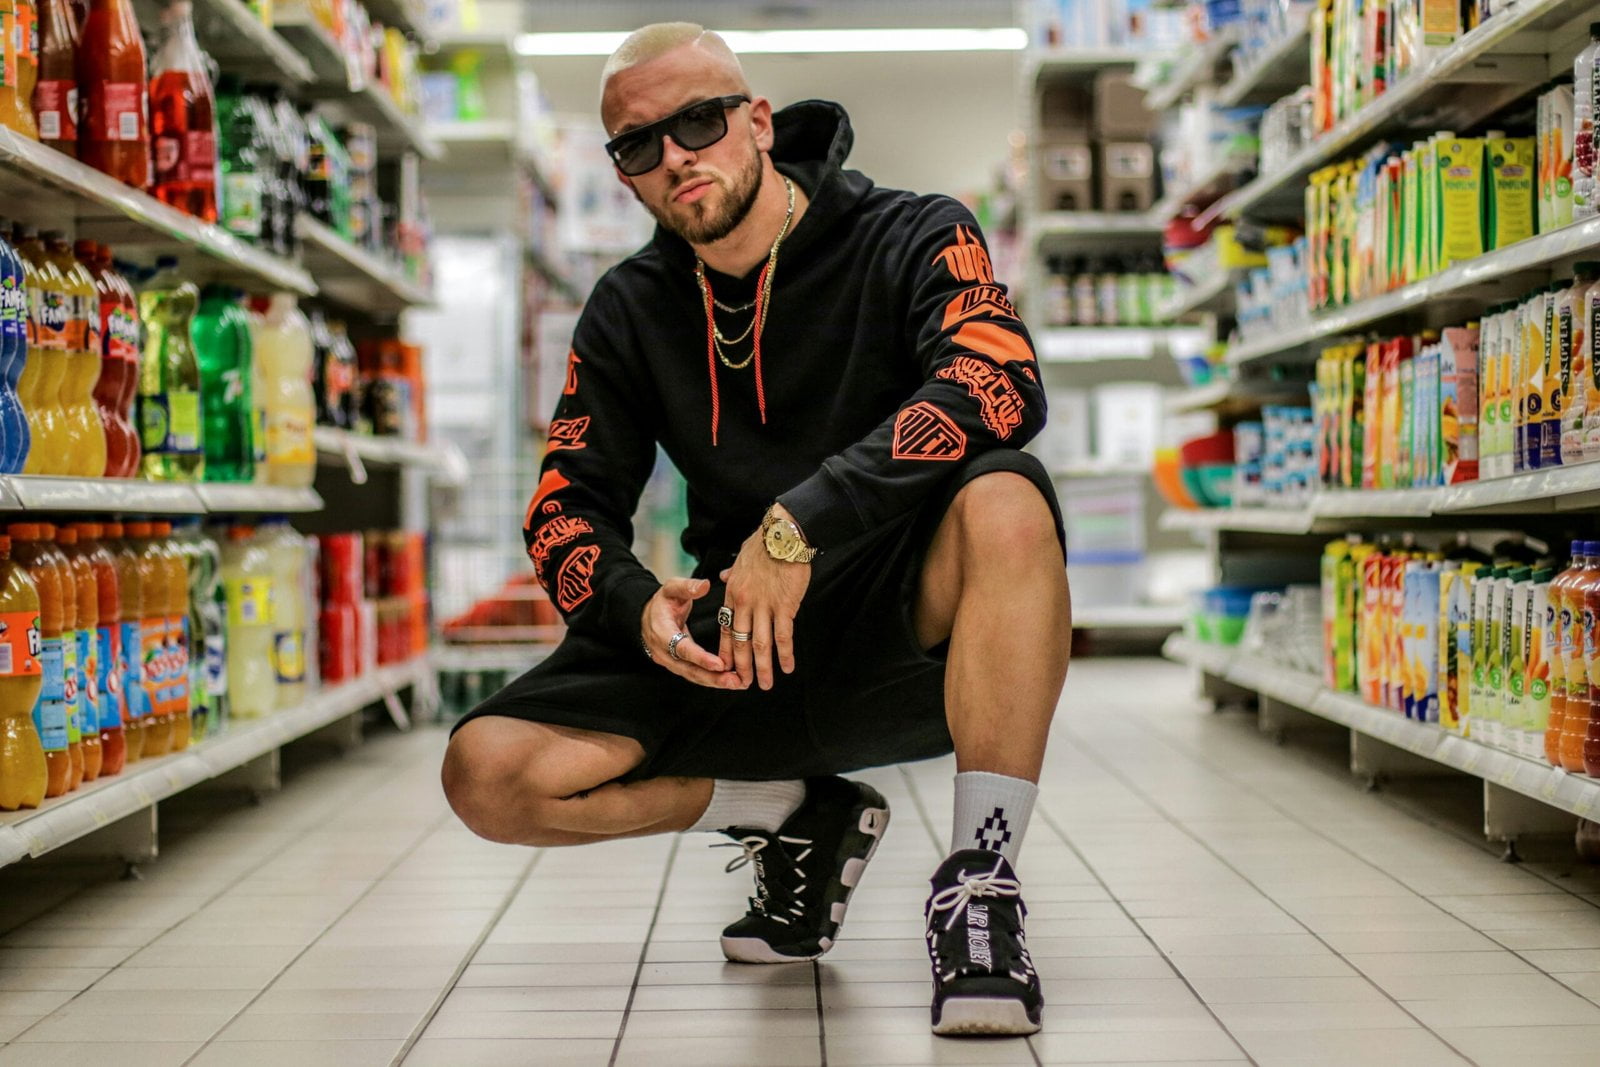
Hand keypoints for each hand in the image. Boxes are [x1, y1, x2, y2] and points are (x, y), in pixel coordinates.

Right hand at [641, 578, 744, 688]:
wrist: (645, 617)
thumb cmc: (662, 602)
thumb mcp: (671, 588)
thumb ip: (688, 587)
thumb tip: (705, 585)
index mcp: (661, 632)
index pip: (682, 648)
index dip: (700, 658)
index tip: (720, 664)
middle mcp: (663, 652)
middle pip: (689, 669)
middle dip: (712, 677)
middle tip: (735, 681)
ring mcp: (669, 662)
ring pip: (692, 675)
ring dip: (715, 681)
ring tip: (738, 683)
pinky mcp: (676, 666)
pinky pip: (693, 675)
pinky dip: (711, 679)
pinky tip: (729, 681)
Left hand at [718, 520, 810, 690]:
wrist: (783, 535)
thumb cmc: (764, 543)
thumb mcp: (741, 558)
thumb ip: (731, 571)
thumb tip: (721, 575)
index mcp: (732, 593)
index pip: (725, 628)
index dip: (726, 650)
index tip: (726, 667)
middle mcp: (745, 603)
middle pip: (741, 642)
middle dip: (742, 667)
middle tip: (744, 685)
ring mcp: (764, 606)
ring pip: (761, 644)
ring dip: (763, 667)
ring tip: (765, 684)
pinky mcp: (785, 606)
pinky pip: (784, 636)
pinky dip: (785, 654)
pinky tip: (788, 667)